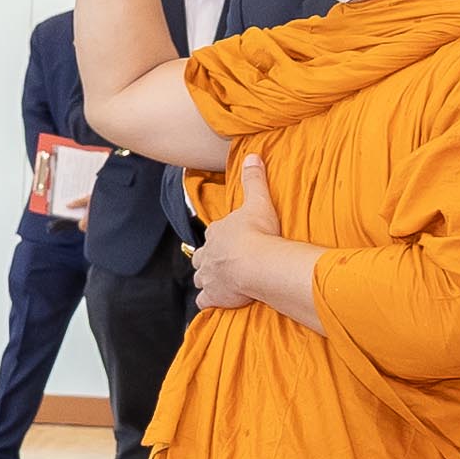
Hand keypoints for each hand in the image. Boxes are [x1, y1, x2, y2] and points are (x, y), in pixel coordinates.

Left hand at [193, 156, 280, 311]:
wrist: (257, 263)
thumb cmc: (259, 233)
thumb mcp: (258, 201)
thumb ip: (254, 179)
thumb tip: (252, 155)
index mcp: (217, 233)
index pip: (214, 235)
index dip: (221, 238)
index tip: (231, 242)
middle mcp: (207, 254)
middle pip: (201, 257)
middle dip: (208, 260)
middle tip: (223, 263)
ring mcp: (208, 276)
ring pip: (200, 278)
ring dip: (208, 280)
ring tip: (220, 284)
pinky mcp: (213, 296)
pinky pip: (204, 302)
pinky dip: (208, 303)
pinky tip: (216, 303)